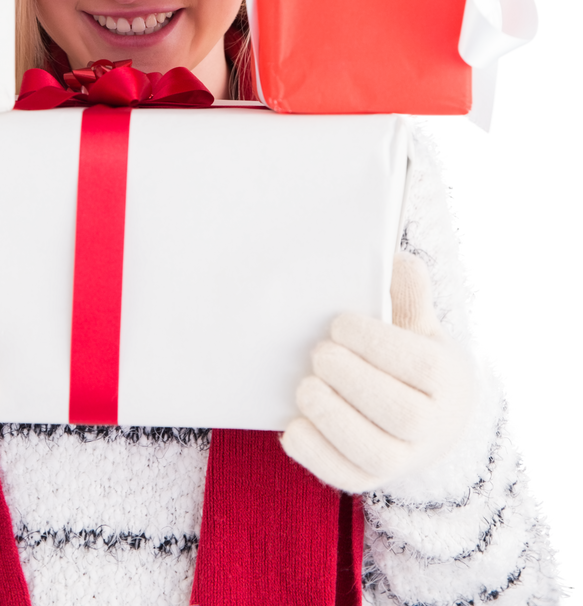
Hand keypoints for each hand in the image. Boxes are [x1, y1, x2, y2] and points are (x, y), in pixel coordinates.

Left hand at [281, 252, 472, 492]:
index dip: (375, 342)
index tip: (339, 323)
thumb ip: (408, 291)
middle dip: (351, 378)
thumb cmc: (412, 358)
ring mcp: (403, 460)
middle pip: (399, 412)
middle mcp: (432, 427)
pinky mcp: (371, 480)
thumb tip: (392, 261)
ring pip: (374, 453)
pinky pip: (345, 478)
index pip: (419, 363)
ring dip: (332, 417)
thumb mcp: (418, 321)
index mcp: (446, 379)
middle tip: (320, 354)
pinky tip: (295, 424)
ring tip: (307, 386)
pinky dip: (316, 454)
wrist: (428, 417)